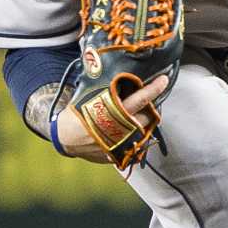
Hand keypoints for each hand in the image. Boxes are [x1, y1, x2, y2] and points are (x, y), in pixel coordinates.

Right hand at [53, 74, 169, 162]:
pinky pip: (134, 147)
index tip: (163, 80)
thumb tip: (116, 71)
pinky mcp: (117, 155)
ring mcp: (118, 145)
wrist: (64, 137)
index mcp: (112, 113)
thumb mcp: (89, 97)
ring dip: (145, 122)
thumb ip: (105, 89)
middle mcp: (118, 131)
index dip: (153, 89)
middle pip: (147, 117)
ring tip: (140, 114)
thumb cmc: (76, 113)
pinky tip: (131, 130)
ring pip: (143, 133)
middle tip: (149, 99)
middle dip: (151, 107)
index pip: (139, 100)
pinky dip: (136, 138)